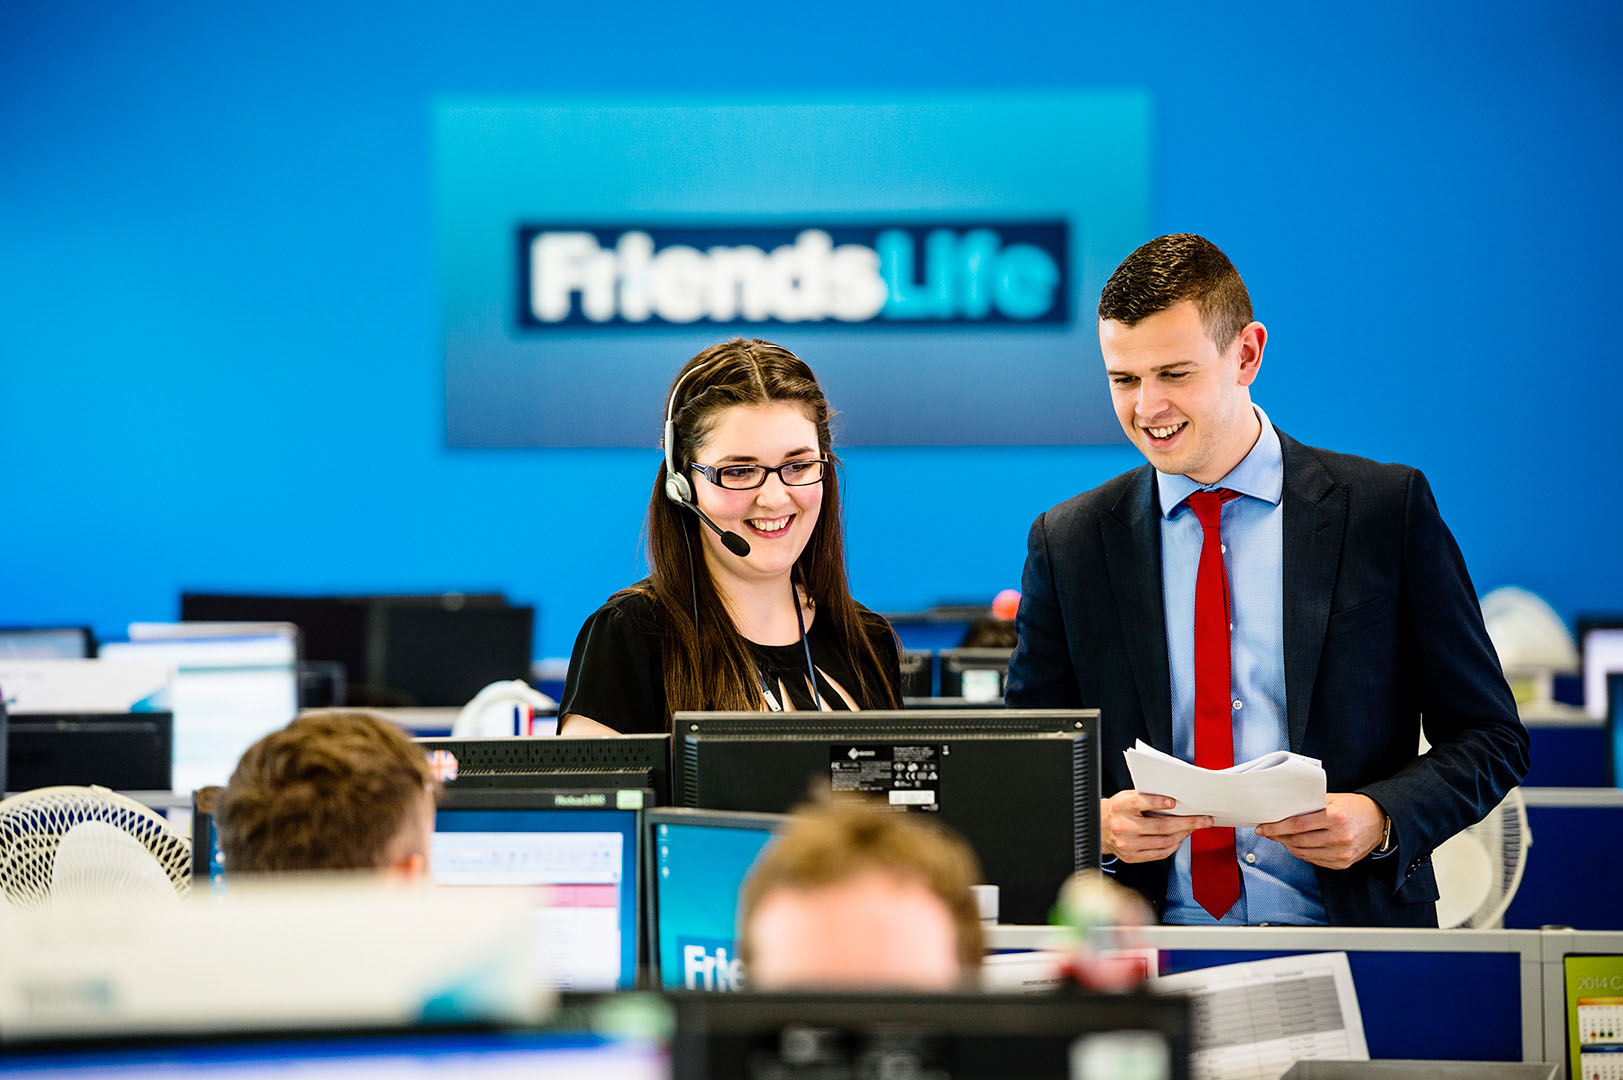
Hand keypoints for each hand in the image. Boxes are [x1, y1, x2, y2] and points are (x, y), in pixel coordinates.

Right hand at [1100, 791, 1213, 862]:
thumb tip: (1175, 801)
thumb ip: (1146, 798)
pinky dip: (1173, 846)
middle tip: (1203, 819)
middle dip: (1186, 822)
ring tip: (1193, 828)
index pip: (1140, 803)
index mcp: (1120, 807)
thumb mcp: (1126, 797)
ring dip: (1183, 834)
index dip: (1158, 802)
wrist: (1099, 828)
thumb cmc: (1118, 810)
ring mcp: (1127, 844)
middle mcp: (1123, 826)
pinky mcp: (1132, 857)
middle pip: (1160, 826)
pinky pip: (1159, 853)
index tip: (1174, 802)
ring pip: (1163, 841)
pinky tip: (1179, 838)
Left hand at [1255, 793, 1385, 869]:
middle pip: (1297, 840)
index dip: (1276, 827)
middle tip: (1268, 832)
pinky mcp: (1343, 863)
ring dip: (1287, 845)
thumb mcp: (1333, 798)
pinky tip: (1296, 845)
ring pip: (1303, 853)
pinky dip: (1302, 853)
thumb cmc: (1355, 807)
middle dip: (1278, 836)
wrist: (1380, 820)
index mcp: (1335, 817)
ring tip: (1280, 837)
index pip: (1296, 825)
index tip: (1263, 827)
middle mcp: (1339, 837)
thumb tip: (1283, 809)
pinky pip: (1314, 860)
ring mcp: (1341, 853)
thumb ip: (1310, 803)